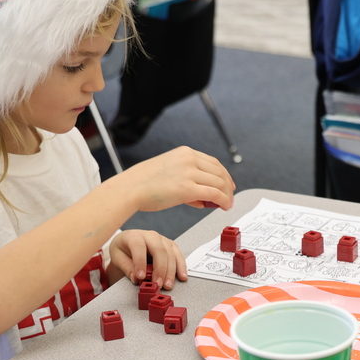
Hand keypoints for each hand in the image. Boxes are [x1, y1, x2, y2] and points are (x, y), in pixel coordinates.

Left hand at [109, 230, 187, 288]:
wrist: (128, 242)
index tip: (140, 277)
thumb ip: (126, 267)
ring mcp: (163, 240)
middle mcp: (151, 235)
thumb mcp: (117, 257)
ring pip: (170, 254)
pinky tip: (182, 277)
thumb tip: (136, 278)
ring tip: (168, 285)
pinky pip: (178, 256)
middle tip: (158, 284)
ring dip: (171, 271)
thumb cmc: (123, 249)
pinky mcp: (170, 245)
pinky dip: (181, 267)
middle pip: (159, 251)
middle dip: (160, 269)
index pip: (139, 247)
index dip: (140, 262)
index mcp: (134, 236)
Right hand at [115, 147, 235, 212]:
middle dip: (228, 186)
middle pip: (219, 172)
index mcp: (184, 152)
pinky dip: (223, 201)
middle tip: (230, 197)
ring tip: (226, 204)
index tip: (228, 184)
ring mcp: (189, 172)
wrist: (129, 188)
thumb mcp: (168, 170)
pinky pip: (214, 194)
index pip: (213, 162)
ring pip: (220, 183)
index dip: (224, 174)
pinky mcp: (187, 188)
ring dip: (227, 195)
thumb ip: (186, 178)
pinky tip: (224, 206)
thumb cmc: (143, 183)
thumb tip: (202, 196)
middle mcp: (189, 159)